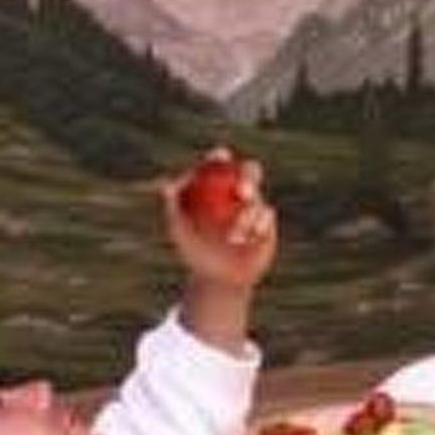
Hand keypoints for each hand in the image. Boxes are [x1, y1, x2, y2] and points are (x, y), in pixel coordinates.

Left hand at [161, 150, 277, 294]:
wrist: (216, 277)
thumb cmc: (193, 250)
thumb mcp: (179, 229)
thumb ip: (172, 206)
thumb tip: (166, 186)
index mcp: (219, 186)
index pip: (220, 164)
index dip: (221, 156)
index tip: (220, 156)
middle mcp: (239, 192)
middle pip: (250, 172)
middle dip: (248, 177)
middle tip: (242, 192)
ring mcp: (255, 207)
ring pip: (257, 200)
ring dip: (246, 218)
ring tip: (234, 239)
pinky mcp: (268, 223)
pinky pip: (267, 216)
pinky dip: (258, 226)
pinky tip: (250, 238)